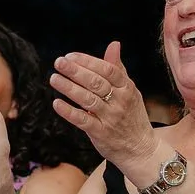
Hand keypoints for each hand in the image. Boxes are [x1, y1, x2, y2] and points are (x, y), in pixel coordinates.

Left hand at [49, 42, 159, 177]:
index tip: (70, 56)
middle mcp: (120, 101)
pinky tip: (57, 103)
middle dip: (76, 71)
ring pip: (87, 99)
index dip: (88, 61)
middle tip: (59, 62)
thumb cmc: (132, 116)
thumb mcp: (130, 91)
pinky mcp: (100, 133)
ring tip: (54, 78)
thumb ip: (118, 69)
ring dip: (69, 88)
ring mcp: (110, 117)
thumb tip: (114, 44)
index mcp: (127, 88)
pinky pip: (83, 120)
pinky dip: (69, 112)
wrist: (140, 149)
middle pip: (96, 82)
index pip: (107, 70)